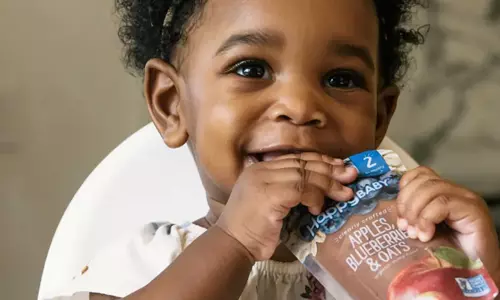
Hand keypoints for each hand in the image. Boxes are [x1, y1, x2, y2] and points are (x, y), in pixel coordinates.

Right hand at [216, 152, 357, 260]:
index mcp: (260, 169)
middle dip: (330, 169)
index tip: (339, 166)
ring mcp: (264, 181)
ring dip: (328, 184)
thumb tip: (318, 191)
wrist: (233, 245)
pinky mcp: (270, 195)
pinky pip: (301, 189)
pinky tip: (319, 208)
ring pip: (304, 175)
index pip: (295, 159)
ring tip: (346, 192)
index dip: (320, 161)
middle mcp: (261, 171)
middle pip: (302, 164)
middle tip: (351, 174)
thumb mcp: (271, 205)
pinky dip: (314, 196)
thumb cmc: (252, 230)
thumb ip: (288, 192)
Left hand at [396, 166, 499, 279]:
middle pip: (422, 180)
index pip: (419, 174)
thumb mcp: (424, 231)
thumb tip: (388, 213)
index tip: (399, 215)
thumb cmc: (449, 256)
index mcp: (443, 193)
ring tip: (415, 234)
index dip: (404, 189)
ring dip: (415, 212)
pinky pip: (441, 203)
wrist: (476, 274)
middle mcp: (456, 192)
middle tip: (404, 227)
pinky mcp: (473, 210)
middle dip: (406, 203)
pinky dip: (427, 219)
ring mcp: (466, 199)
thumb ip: (412, 217)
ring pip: (430, 189)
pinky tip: (426, 236)